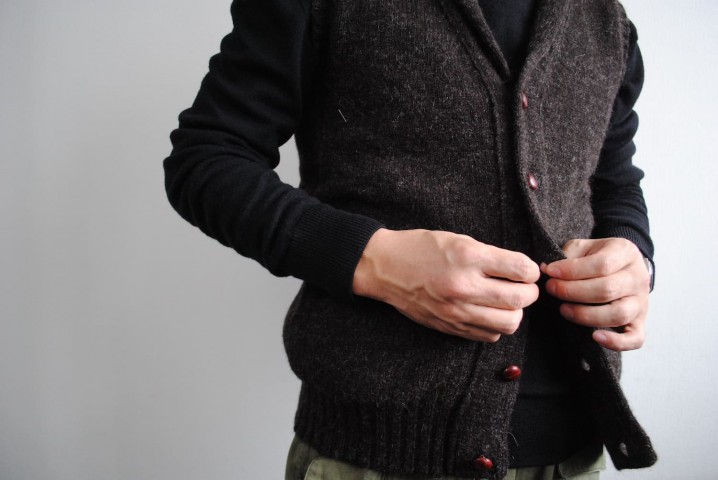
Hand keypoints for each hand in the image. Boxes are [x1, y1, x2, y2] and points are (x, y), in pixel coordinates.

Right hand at [352, 228, 539, 342]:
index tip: (528, 270)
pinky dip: (496, 325)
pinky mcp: (450, 326)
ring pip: (509, 323)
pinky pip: (489, 335)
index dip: (532, 270)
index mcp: (467, 257)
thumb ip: (490, 256)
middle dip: (530, 292)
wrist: (385, 268)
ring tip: (507, 301)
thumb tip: (522, 271)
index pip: (520, 269)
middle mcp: (463, 286)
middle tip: (524, 286)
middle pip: (520, 299)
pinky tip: (488, 312)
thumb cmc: (421, 248)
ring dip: (515, 312)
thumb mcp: (458, 239)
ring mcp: (456, 310)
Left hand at [541, 238, 650, 350]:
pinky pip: (635, 338)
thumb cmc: (597, 257)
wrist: (623, 267)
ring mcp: (641, 302)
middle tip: (552, 290)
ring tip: (564, 310)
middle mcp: (637, 278)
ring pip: (618, 314)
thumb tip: (546, 269)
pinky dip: (617, 342)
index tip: (550, 273)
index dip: (572, 270)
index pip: (601, 264)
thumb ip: (568, 255)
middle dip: (573, 292)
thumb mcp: (584, 247)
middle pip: (607, 289)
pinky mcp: (639, 322)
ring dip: (586, 315)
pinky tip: (595, 337)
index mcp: (625, 252)